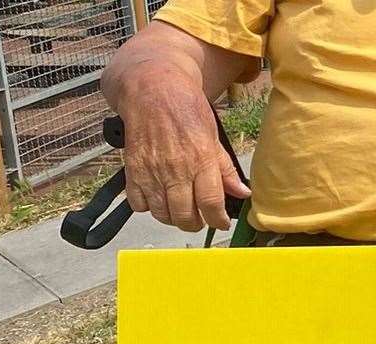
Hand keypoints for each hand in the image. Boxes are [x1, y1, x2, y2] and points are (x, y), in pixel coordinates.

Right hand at [119, 66, 249, 231]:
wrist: (151, 87)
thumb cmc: (186, 108)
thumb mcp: (213, 135)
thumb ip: (225, 168)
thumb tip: (243, 193)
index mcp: (200, 160)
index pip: (211, 205)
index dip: (218, 220)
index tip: (220, 222)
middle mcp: (175, 169)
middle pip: (185, 217)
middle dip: (195, 223)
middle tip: (199, 217)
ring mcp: (152, 171)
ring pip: (162, 214)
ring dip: (173, 218)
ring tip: (179, 208)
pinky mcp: (132, 170)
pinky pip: (139, 204)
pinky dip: (148, 207)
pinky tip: (157, 197)